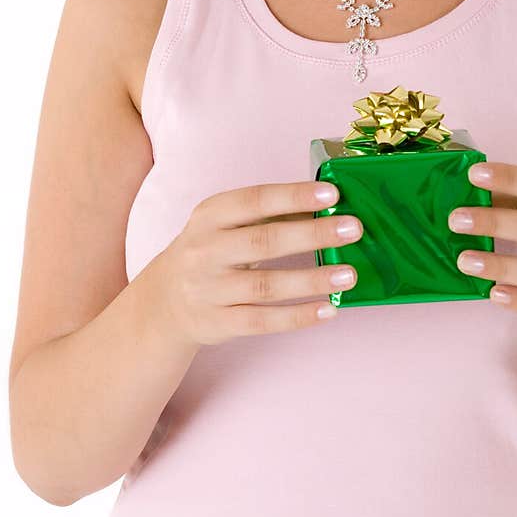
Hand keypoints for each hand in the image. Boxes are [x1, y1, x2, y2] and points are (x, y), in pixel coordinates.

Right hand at [150, 179, 362, 346]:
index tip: (332, 194)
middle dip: (312, 234)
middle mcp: (205, 250)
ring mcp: (209, 289)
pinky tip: (328, 308)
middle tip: (353, 229)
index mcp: (210, 215)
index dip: (294, 196)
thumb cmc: (210, 251)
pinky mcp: (217, 323)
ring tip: (349, 274)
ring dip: (312, 280)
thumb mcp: (225, 224)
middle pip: (264, 241)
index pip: (255, 200)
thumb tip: (328, 207)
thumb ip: (268, 214)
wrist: (163, 301)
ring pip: (266, 286)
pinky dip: (298, 316)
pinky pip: (262, 321)